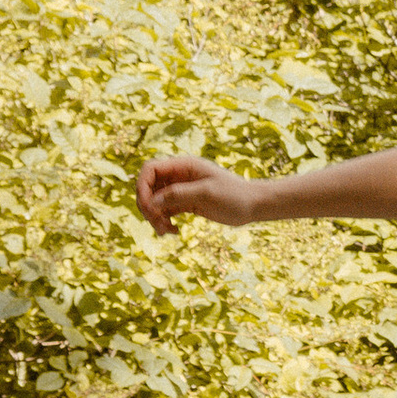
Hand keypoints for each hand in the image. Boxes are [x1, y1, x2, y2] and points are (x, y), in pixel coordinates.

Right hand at [136, 154, 264, 236]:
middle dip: (147, 206)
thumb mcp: (207, 193)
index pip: (150, 169)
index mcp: (184, 165)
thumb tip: (152, 200)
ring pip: (154, 202)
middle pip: (148, 187)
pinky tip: (173, 232)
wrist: (253, 205)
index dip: (142, 186)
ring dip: (154, 217)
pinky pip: (164, 212)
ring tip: (166, 231)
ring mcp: (181, 190)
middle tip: (157, 223)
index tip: (148, 206)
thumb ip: (179, 194)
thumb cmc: (235, 195)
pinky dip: (163, 222)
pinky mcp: (185, 204)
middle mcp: (179, 176)